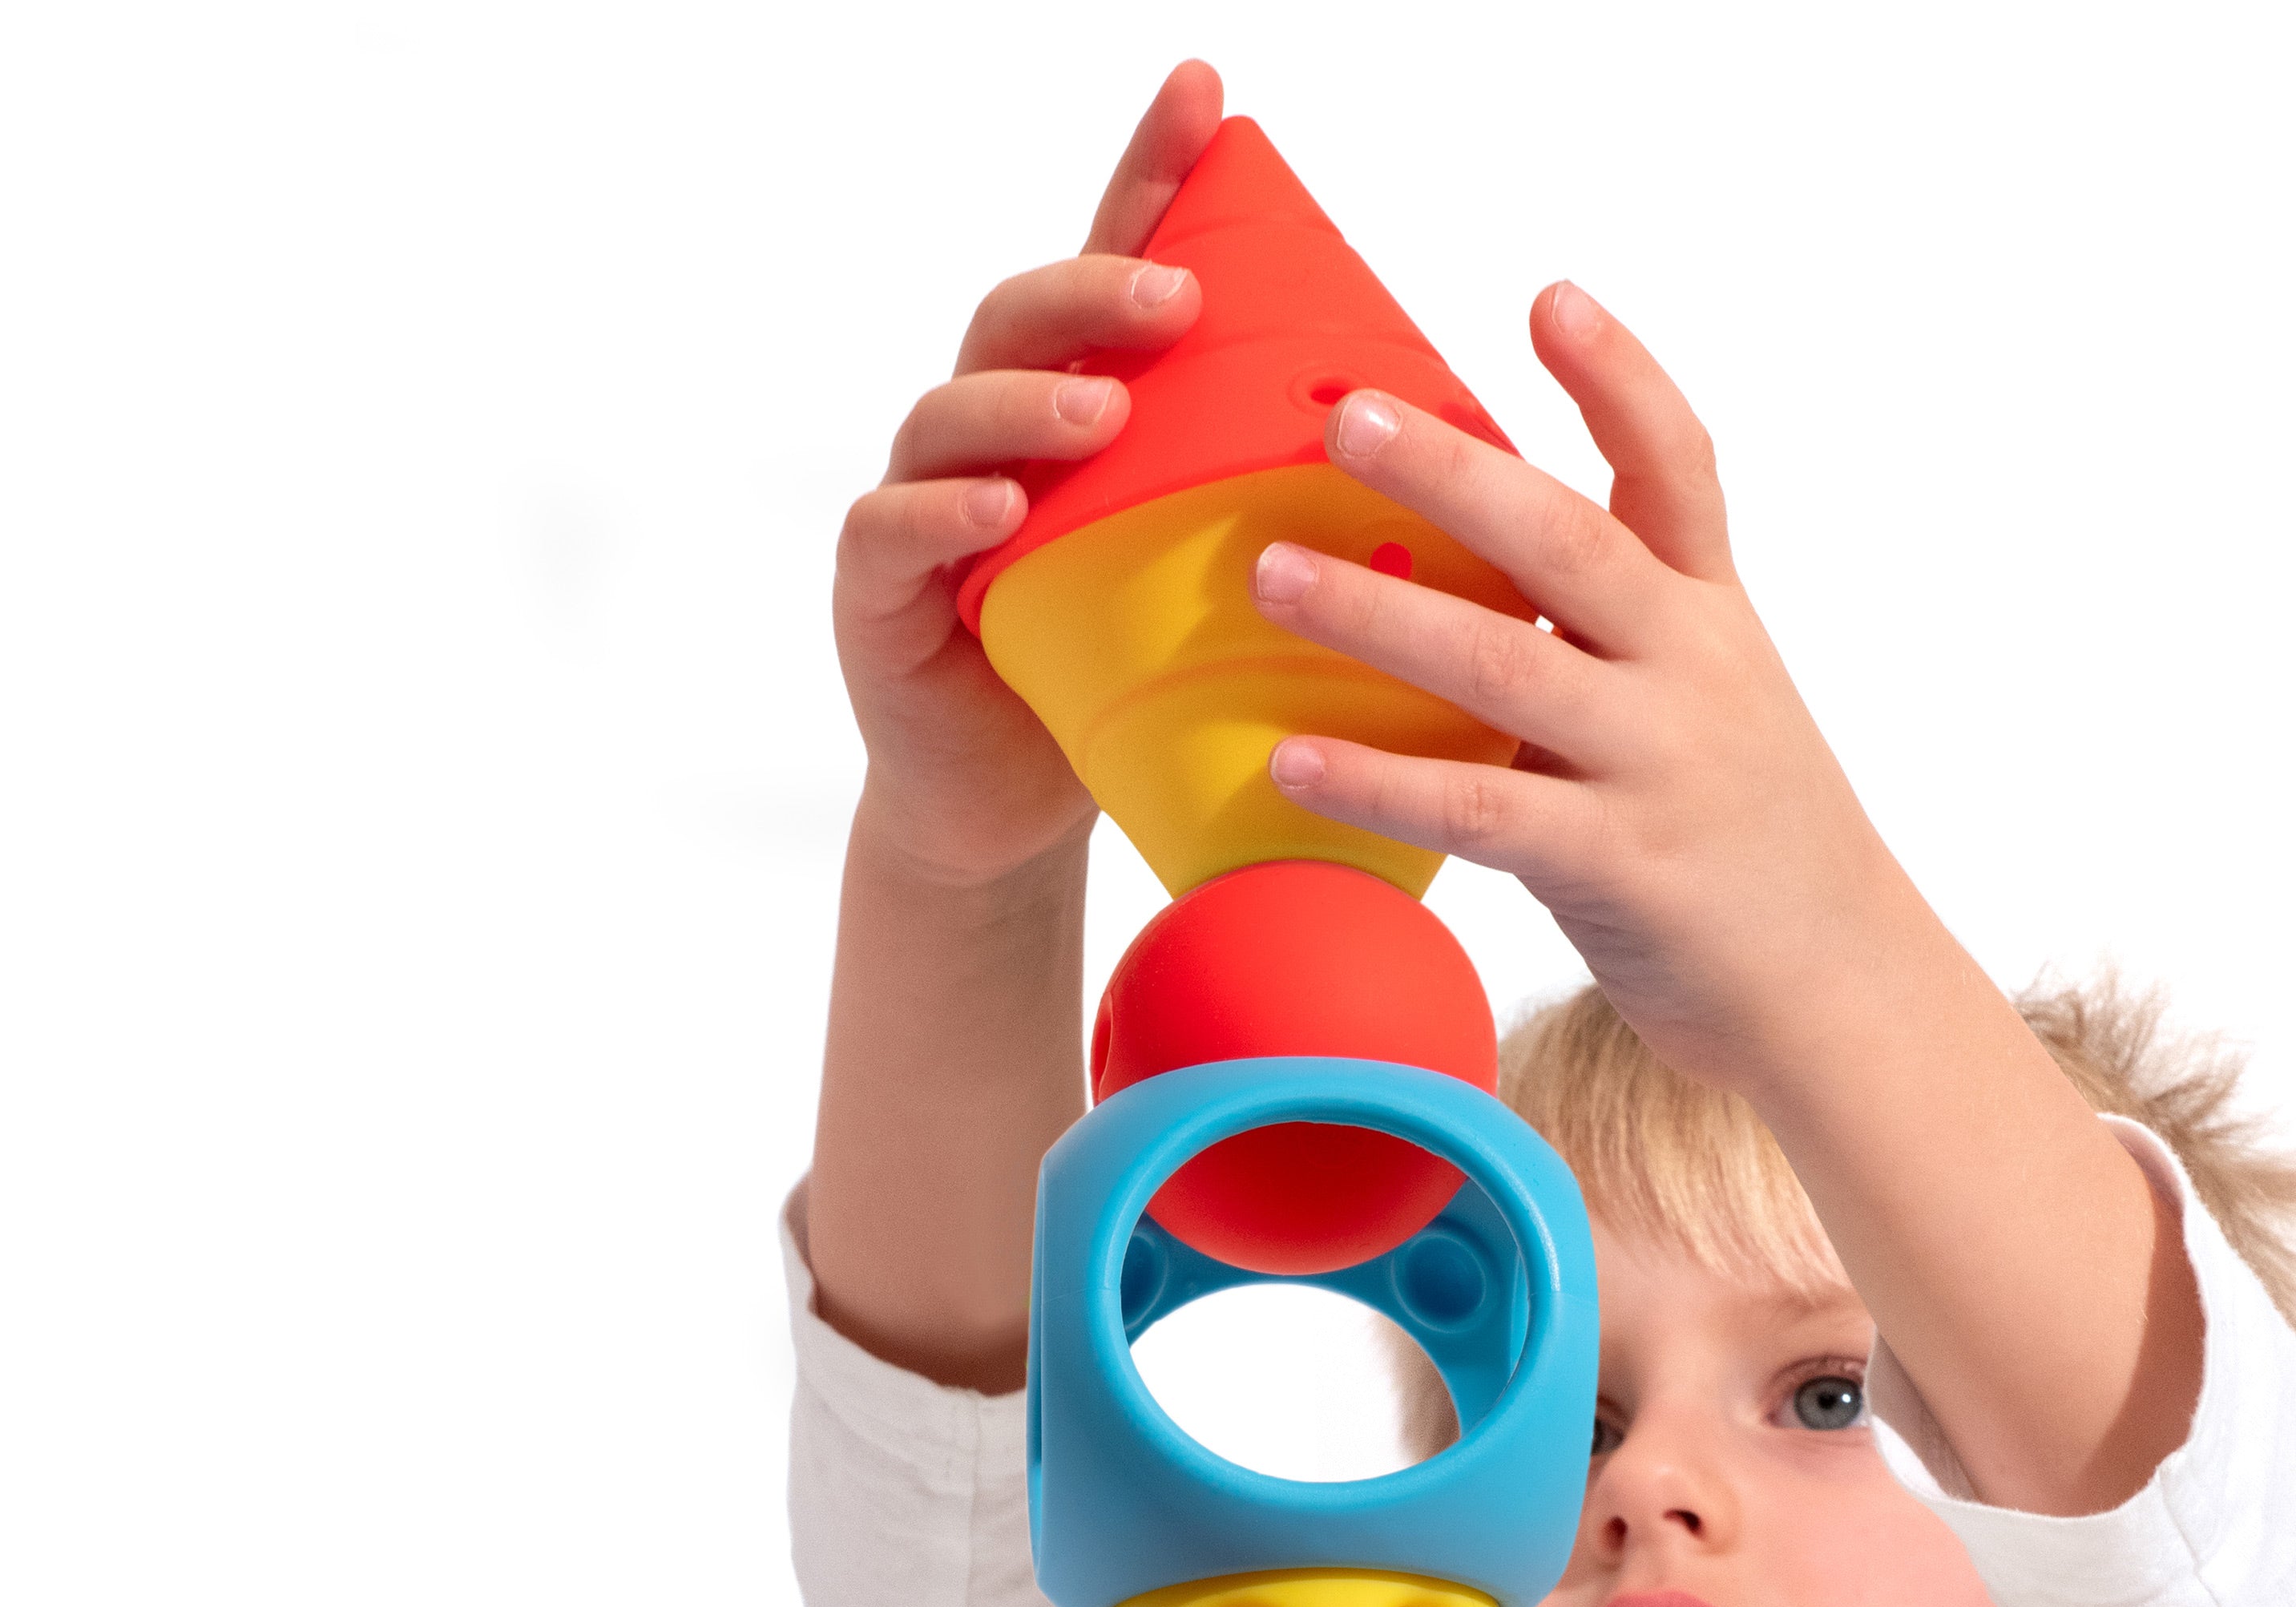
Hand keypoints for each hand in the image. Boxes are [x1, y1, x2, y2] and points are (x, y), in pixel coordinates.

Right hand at [831, 60, 1219, 887]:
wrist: (1009, 809)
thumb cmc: (1115, 683)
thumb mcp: (1201, 580)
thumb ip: (1261, 502)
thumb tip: (1433, 452)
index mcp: (1076, 413)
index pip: (1112, 272)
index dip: (1148, 177)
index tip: (1206, 93)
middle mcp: (992, 435)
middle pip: (1022, 318)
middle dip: (1096, 290)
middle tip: (1174, 293)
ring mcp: (925, 505)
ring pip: (952, 413)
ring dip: (1028, 401)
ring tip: (1100, 409)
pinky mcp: (877, 591)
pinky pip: (895, 532)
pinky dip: (946, 513)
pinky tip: (1001, 509)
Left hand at [1253, 295, 2201, 1513]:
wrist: (1839, 989)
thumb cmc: (1744, 847)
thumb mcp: (1703, 713)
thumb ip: (1608, 646)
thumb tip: (1467, 591)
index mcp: (1712, 619)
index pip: (1676, 467)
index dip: (1616, 377)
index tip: (1543, 297)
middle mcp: (1694, 671)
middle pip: (1568, 541)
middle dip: (1453, 471)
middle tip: (1346, 413)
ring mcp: (1661, 765)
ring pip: (1506, 666)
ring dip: (1379, 614)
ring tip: (1269, 570)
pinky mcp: (1622, 865)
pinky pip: (1480, 811)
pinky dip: (1381, 781)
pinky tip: (1290, 761)